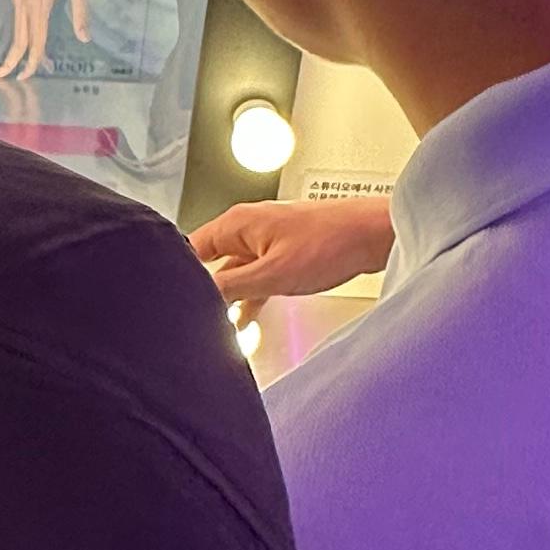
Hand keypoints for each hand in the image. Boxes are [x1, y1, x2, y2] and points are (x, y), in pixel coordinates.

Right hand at [0, 0, 89, 82]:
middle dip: (9, 62)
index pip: (33, 41)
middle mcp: (22, 1)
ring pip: (13, 30)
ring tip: (6, 68)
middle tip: (1, 79)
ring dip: (10, 50)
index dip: (32, 61)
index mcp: (38, 1)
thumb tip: (84, 38)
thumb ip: (81, 11)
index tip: (29, 76)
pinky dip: (15, 34)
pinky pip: (14, 18)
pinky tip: (21, 41)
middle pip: (16, 40)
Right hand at [190, 195, 393, 303]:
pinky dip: (249, 296)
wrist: (374, 236)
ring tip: (218, 325)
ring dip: (228, 298)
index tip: (176, 300)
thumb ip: (230, 287)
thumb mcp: (272, 274)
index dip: (180, 275)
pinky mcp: (282, 252)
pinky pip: (255, 276)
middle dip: (203, 289)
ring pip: (233, 272)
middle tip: (197, 317)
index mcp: (237, 224)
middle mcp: (247, 228)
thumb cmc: (332, 242)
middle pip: (209, 261)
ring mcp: (266, 239)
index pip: (190, 249)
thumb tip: (199, 297)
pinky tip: (245, 319)